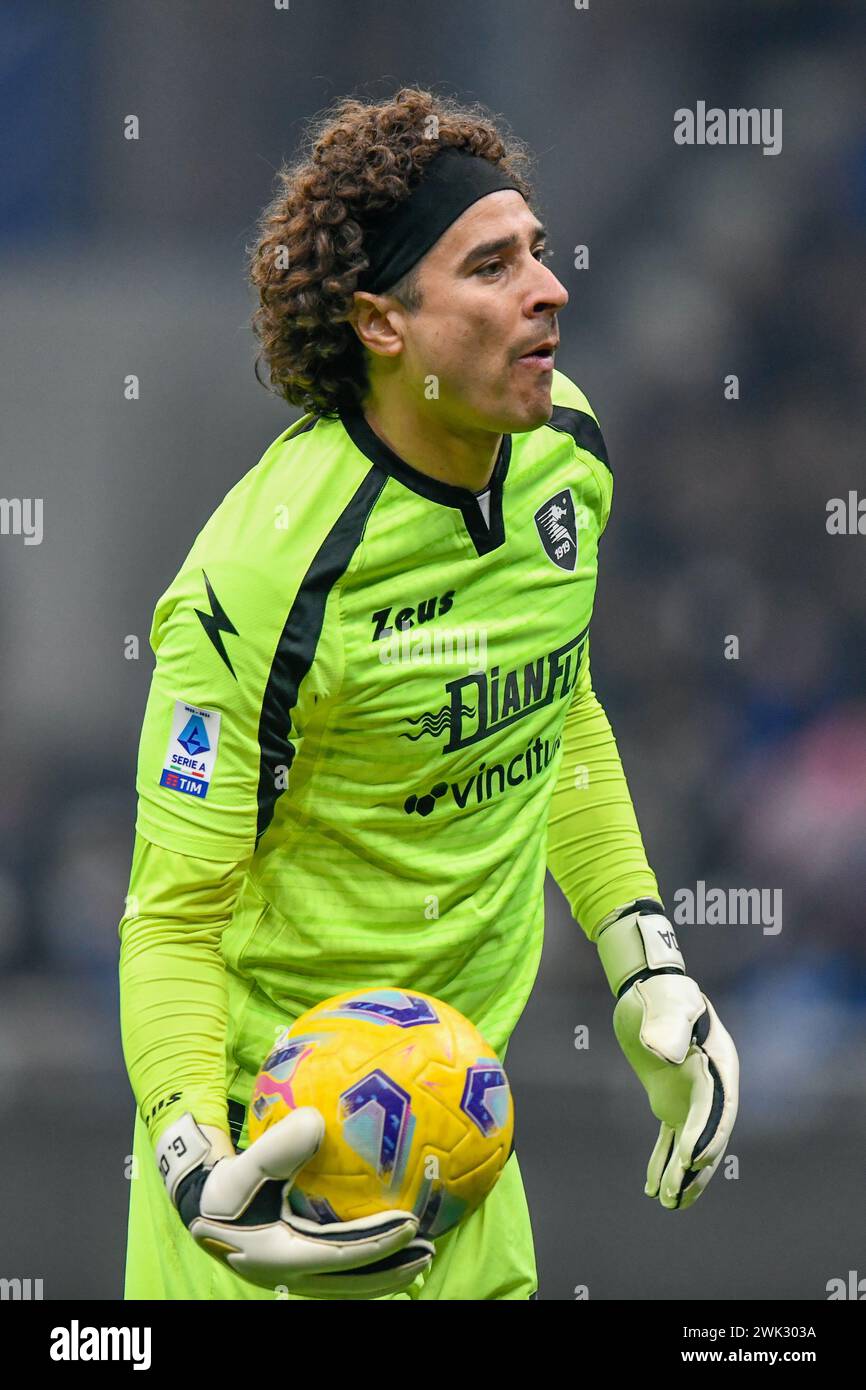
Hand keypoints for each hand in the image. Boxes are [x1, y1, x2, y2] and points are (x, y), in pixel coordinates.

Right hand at [156, 1109, 434, 1297]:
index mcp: (281, 1256)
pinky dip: (369, 1265)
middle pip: (354, 1282)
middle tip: (429, 1250)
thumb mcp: (243, 1168)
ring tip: (421, 1255)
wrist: (203, 1210)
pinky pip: (343, 1273)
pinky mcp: (299, 1271)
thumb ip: (276, 1148)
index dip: (378, 1245)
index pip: (341, 1256)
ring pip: (351, 1284)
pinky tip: (391, 1245)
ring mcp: (296, 1278)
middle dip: (393, 1269)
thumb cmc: (226, 1191)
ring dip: (386, 1273)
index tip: (411, 1225)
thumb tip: (315, 1120)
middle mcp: (292, 1276)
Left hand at [595, 898, 738, 1210]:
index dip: (705, 1137)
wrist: (651, 986)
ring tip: (666, 1204)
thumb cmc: (663, 991)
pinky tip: (651, 1187)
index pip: (715, 1110)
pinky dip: (662, 1161)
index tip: (689, 1161)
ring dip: (679, 1174)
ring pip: (689, 1144)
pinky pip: (670, 1138)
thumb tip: (665, 1054)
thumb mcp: (669, 1002)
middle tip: (674, 1196)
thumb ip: (670, 1026)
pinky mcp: (670, 1101)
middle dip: (693, 1169)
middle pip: (707, 1136)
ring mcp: (692, 1097)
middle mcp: (711, 1088)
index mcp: (718, 1066)